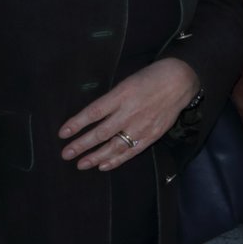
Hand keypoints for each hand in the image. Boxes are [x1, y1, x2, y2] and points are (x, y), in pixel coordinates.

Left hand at [58, 57, 199, 169]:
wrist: (180, 81)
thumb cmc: (151, 77)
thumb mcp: (127, 81)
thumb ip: (112, 99)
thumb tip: (92, 116)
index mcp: (121, 95)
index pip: (94, 112)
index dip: (77, 123)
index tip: (62, 133)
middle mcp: (129, 112)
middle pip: (100, 133)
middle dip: (81, 145)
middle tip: (65, 154)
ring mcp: (141, 126)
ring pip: (114, 146)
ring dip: (95, 157)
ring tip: (80, 164)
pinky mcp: (151, 135)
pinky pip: (130, 151)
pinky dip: (116, 160)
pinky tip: (103, 166)